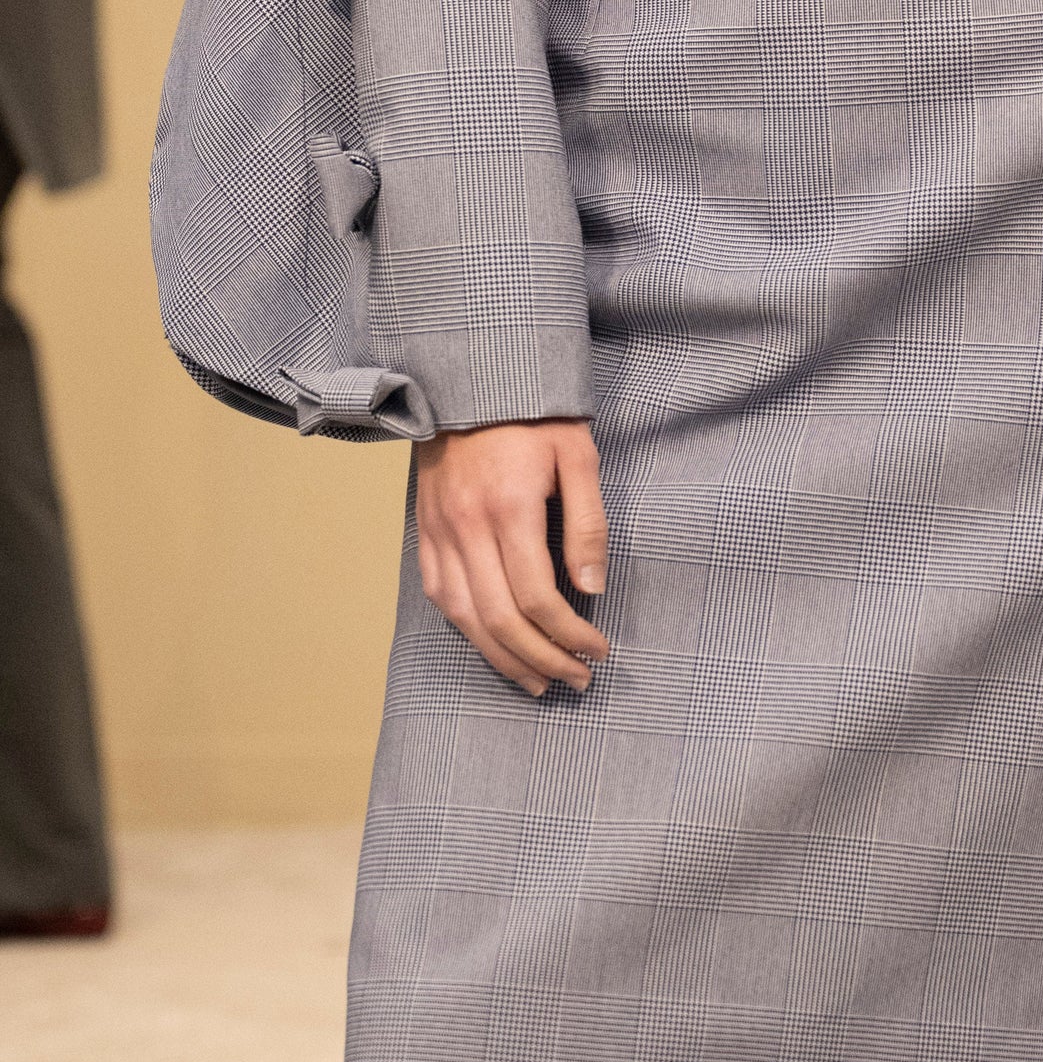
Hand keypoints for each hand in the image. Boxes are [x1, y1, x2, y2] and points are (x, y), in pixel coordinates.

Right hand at [414, 420, 611, 697]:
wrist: (469, 379)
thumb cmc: (534, 414)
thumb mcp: (578, 455)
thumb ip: (588, 524)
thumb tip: (592, 589)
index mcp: (509, 508)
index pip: (538, 599)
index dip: (570, 636)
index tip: (599, 651)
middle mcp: (466, 528)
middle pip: (501, 621)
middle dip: (543, 661)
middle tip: (577, 680)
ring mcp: (439, 532)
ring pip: (466, 619)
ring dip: (504, 660)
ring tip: (539, 682)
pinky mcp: (424, 532)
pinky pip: (440, 596)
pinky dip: (468, 631)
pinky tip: (494, 647)